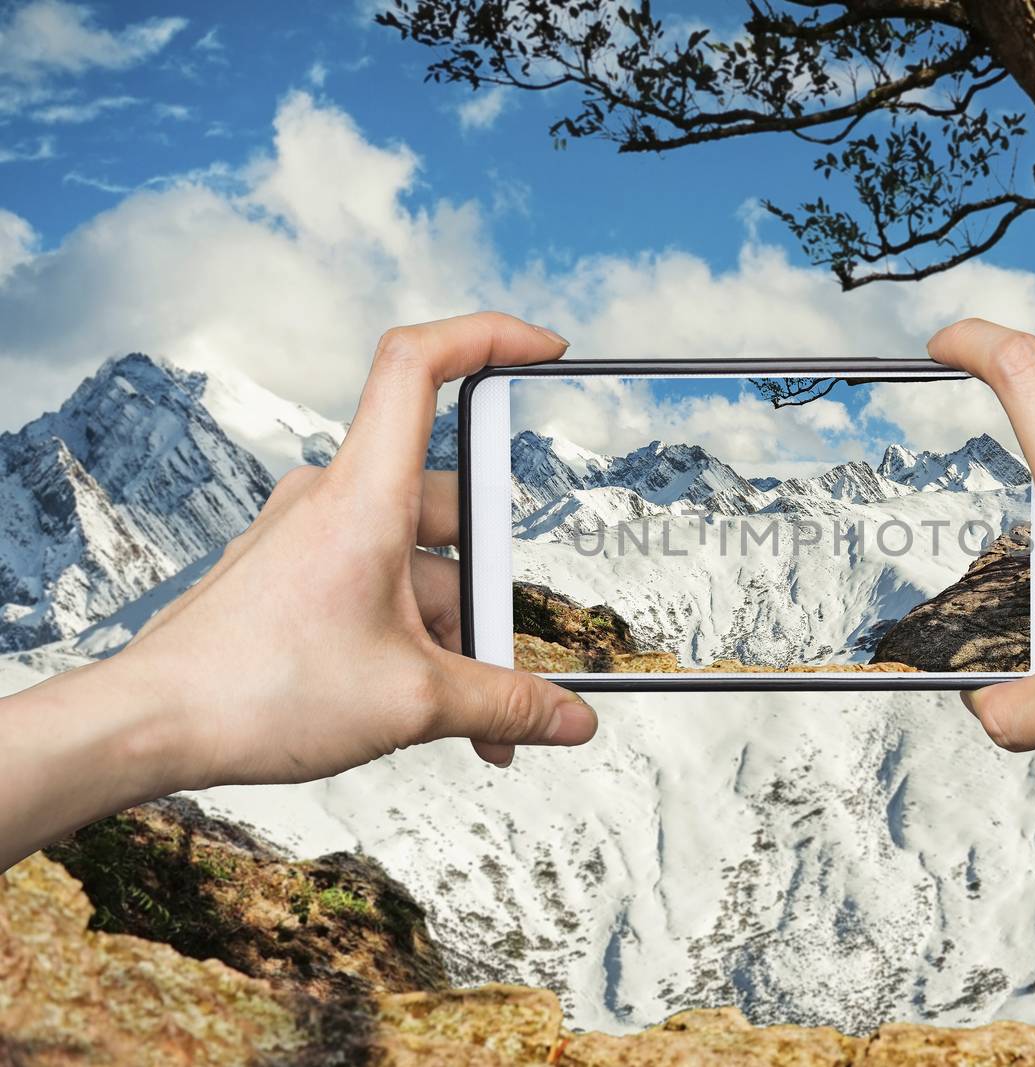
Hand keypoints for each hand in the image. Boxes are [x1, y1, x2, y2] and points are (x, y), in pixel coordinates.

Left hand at [121, 312, 597, 786]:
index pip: (419, 364)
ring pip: (417, 562)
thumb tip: (571, 720)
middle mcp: (334, 499)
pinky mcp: (294, 573)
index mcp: (364, 496)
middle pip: (449, 508)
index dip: (488, 335)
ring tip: (470, 717)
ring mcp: (310, 535)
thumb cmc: (256, 692)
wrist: (150, 727)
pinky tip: (424, 703)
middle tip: (506, 663)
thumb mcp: (414, 703)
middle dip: (490, 593)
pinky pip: (379, 585)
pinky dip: (413, 637)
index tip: (546, 348)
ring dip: (454, 633)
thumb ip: (505, 703)